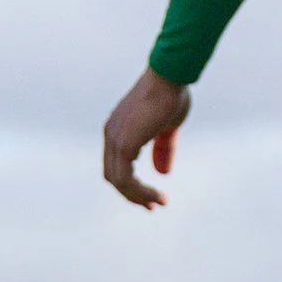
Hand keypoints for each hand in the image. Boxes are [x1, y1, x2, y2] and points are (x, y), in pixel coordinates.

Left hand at [102, 67, 191, 210]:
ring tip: (158, 203)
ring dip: (138, 197)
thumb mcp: (167, 127)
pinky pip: (126, 179)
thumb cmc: (170, 94)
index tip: (151, 196)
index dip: (130, 183)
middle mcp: (111, 135)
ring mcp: (114, 139)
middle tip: (153, 206)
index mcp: (117, 130)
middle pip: (113, 177)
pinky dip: (140, 191)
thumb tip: (163, 173)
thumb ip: (162, 149)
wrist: (169, 75)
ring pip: (118, 181)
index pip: (115, 165)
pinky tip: (157, 195)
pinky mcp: (124, 143)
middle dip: (132, 195)